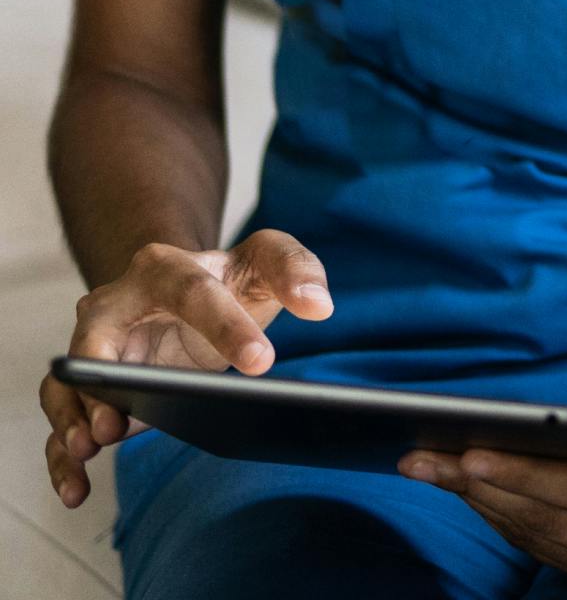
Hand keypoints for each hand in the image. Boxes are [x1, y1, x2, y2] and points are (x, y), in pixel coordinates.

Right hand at [39, 228, 334, 508]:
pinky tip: (77, 488)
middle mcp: (115, 304)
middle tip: (123, 418)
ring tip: (91, 448)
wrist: (184, 290)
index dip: (226, 326)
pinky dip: (61, 455)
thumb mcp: (266, 263)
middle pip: (98, 334)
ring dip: (73, 415)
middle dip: (105, 372)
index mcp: (166, 267)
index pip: (194, 291)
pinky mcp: (86, 390)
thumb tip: (319, 304)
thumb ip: (297, 270)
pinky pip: (63, 420)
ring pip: (66, 380)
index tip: (261, 363)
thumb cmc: (229, 281)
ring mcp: (94, 347)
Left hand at [398, 383, 566, 592]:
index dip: (522, 474)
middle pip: (550, 521)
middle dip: (481, 489)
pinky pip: (554, 552)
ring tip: (437, 473)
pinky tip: (482, 496)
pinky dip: (513, 522)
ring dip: (486, 507)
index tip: (468, 453)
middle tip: (424, 461)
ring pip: (543, 541)